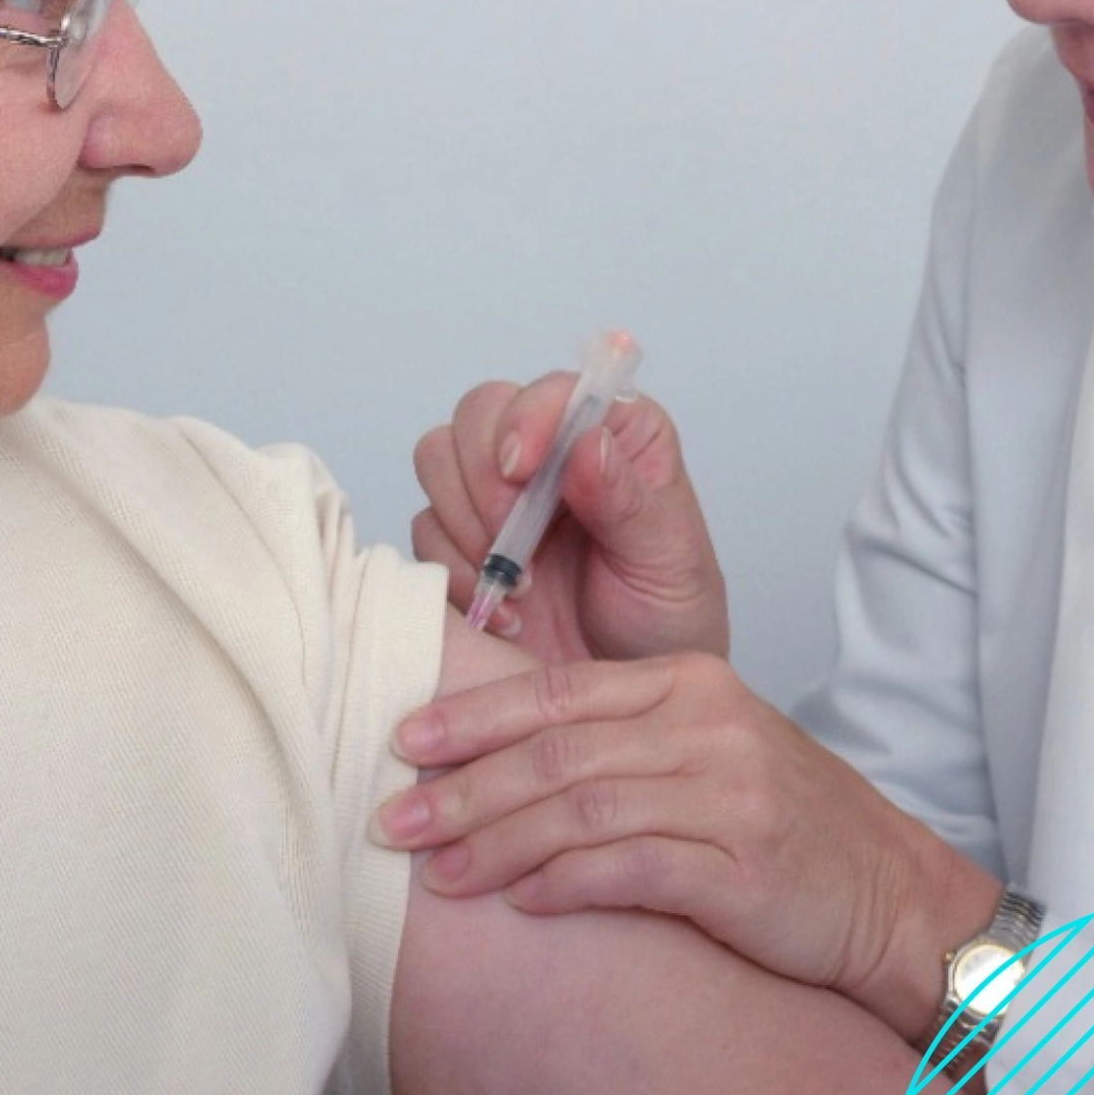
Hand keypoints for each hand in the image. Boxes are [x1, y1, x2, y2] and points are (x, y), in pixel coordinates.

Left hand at [373, 651, 959, 1014]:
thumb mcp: (702, 753)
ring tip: (437, 875)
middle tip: (393, 817)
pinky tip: (520, 903)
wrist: (887, 893)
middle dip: (464, 786)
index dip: (474, 715)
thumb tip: (489, 760)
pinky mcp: (743, 869)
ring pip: (583, 809)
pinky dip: (566, 885)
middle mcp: (709, 726)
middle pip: (558, 750)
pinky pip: (633, 869)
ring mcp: (730, 795)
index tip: (403, 739)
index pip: (559, 689)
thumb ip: (613, 742)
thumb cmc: (781, 826)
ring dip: (498, 843)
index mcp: (689, 682)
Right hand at [411, 375, 728, 666]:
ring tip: (518, 584)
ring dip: (465, 521)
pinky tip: (504, 612)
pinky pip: (425, 528)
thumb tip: (588, 443)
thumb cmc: (668, 622)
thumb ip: (629, 503)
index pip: (555, 392)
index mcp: (616, 435)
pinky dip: (454, 570)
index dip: (529, 417)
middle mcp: (552, 453)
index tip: (522, 468)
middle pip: (480, 413)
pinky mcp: (463, 542)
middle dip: (486, 476)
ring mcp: (500, 496)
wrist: (626, 702)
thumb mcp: (668, 562)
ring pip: (439, 457)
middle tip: (512, 541)